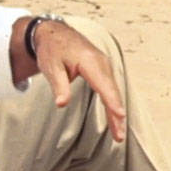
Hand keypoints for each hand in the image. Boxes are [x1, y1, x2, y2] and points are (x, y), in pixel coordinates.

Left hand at [14, 16, 127, 141]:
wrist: (54, 34)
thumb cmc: (52, 50)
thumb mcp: (51, 67)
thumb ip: (59, 85)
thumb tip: (61, 104)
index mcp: (90, 61)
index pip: (104, 84)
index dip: (112, 101)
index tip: (119, 115)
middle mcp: (102, 63)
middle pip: (113, 92)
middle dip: (117, 115)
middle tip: (118, 136)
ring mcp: (104, 66)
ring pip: (114, 92)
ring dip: (116, 113)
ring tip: (118, 135)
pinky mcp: (103, 71)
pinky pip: (110, 90)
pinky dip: (113, 105)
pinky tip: (114, 119)